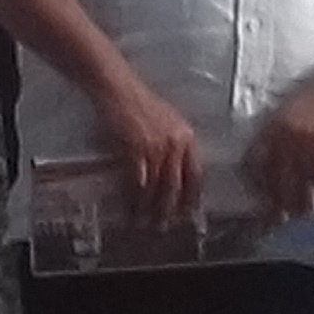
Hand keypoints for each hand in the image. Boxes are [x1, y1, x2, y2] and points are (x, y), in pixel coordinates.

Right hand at [91, 73, 202, 226]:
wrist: (117, 87)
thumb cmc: (140, 103)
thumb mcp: (168, 122)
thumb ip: (175, 145)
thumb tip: (177, 174)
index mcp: (187, 136)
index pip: (196, 174)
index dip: (192, 197)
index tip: (188, 214)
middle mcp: (175, 143)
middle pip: (176, 185)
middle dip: (168, 209)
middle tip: (163, 226)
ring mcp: (155, 146)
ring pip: (155, 187)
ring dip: (148, 209)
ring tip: (143, 223)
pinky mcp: (134, 148)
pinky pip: (136, 181)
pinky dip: (132, 198)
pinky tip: (130, 208)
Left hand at [240, 74, 313, 222]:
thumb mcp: (288, 111)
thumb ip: (277, 135)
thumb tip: (269, 167)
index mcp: (271, 124)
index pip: (255, 161)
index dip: (256, 185)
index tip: (260, 200)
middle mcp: (284, 132)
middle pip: (275, 176)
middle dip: (277, 201)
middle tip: (280, 217)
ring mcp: (305, 138)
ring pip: (298, 180)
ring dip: (300, 200)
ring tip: (303, 211)